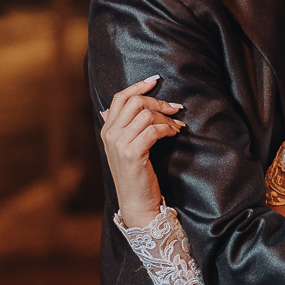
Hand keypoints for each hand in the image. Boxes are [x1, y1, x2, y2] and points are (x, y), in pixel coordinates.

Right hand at [100, 76, 184, 227]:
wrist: (136, 203)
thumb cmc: (136, 175)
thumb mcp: (125, 148)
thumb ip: (124, 127)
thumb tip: (125, 103)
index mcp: (107, 130)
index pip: (119, 98)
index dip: (138, 86)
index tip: (155, 81)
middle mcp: (110, 135)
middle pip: (135, 102)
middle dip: (159, 102)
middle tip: (175, 109)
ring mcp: (119, 144)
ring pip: (146, 115)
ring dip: (167, 118)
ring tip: (177, 126)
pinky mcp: (132, 153)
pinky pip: (153, 130)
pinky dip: (168, 129)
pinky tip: (175, 133)